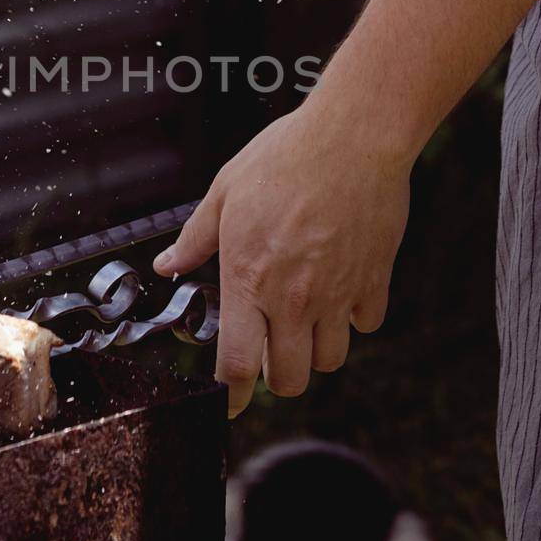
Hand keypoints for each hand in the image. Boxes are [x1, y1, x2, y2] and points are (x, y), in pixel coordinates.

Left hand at [153, 101, 411, 416]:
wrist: (353, 137)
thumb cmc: (285, 158)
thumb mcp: (225, 193)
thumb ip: (196, 239)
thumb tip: (167, 266)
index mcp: (248, 279)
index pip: (236, 364)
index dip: (230, 395)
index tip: (227, 402)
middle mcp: (293, 298)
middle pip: (288, 379)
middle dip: (274, 377)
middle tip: (267, 351)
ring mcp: (337, 294)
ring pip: (329, 361)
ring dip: (313, 352)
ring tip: (303, 322)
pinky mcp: (373, 281)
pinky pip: (366, 326)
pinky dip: (353, 320)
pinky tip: (340, 293)